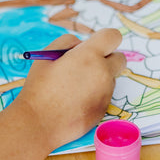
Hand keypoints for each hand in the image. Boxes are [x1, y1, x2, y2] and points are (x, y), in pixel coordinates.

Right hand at [15, 28, 125, 151]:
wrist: (40, 122)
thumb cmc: (40, 88)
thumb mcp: (47, 56)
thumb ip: (67, 42)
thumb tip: (81, 45)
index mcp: (89, 56)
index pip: (113, 36)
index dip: (105, 38)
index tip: (95, 44)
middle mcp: (103, 73)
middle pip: (120, 58)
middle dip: (107, 58)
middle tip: (87, 64)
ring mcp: (106, 93)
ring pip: (111, 78)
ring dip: (99, 78)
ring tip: (73, 87)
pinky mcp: (104, 109)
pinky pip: (105, 95)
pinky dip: (95, 94)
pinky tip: (74, 101)